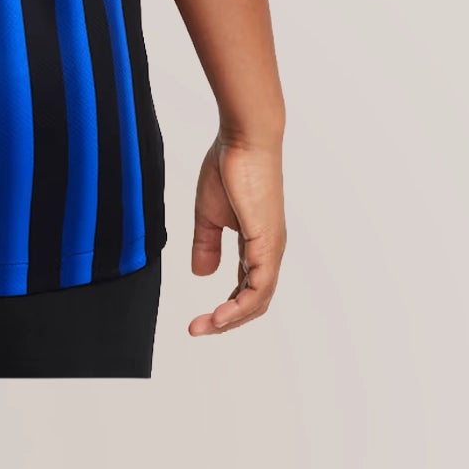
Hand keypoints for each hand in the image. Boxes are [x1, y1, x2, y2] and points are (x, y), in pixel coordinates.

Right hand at [188, 136, 284, 335]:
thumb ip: (206, 243)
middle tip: (197, 329)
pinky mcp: (267, 243)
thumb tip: (203, 274)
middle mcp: (267, 250)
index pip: (245, 287)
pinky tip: (220, 314)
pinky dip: (240, 305)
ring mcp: (270, 248)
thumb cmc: (229, 165)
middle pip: (253, 301)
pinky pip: (259, 286)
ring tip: (205, 326)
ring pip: (258, 300)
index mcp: (255, 243)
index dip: (224, 306)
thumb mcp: (208, 213)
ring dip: (231, 318)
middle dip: (225, 320)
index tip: (199, 319)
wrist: (245, 139)